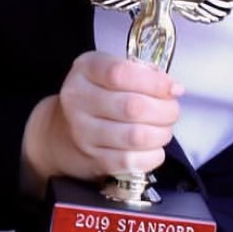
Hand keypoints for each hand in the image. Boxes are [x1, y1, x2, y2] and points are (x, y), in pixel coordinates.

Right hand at [21, 50, 181, 192]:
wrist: (59, 134)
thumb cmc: (95, 98)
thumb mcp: (106, 73)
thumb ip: (138, 73)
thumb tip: (172, 87)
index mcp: (84, 70)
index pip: (121, 73)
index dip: (155, 82)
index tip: (173, 88)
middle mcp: (78, 99)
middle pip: (133, 107)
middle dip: (165, 110)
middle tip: (172, 111)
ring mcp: (83, 132)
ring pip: (136, 136)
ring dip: (161, 133)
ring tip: (164, 129)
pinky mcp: (94, 159)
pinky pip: (132, 161)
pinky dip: (153, 156)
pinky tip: (154, 148)